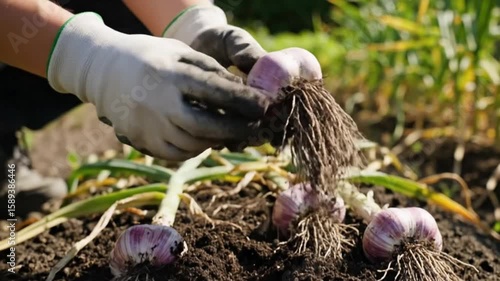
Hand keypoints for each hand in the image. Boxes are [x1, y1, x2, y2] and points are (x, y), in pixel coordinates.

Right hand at [47, 12, 268, 160]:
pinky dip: (196, 149)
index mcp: (171, 74)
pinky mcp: (140, 141)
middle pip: (205, 127)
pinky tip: (205, 138)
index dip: (244, 101)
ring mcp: (147, 125)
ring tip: (230, 131)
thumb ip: (210, 70)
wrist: (103, 71)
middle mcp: (158, 102)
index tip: (264, 106)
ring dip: (217, 140)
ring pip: (193, 144)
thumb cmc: (151, 57)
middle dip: (235, 129)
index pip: (215, 91)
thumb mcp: (180, 52)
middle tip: (252, 127)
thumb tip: (242, 92)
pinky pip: (176, 154)